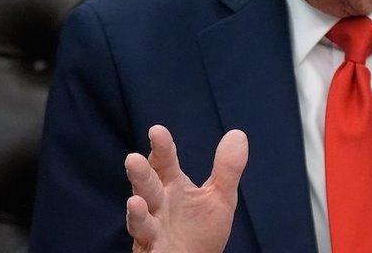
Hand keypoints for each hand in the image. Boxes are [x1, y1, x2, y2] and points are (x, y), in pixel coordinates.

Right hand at [125, 125, 248, 252]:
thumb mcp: (220, 197)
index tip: (157, 131)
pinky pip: (145, 239)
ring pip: (140, 215)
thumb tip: (238, 134)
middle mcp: (158, 204)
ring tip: (135, 199)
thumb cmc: (203, 230)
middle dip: (140, 174)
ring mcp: (152, 227)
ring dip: (136, 208)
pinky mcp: (150, 249)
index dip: (161, 148)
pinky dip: (141, 230)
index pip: (165, 163)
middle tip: (133, 158)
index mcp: (172, 186)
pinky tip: (140, 219)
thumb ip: (227, 168)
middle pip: (147, 186)